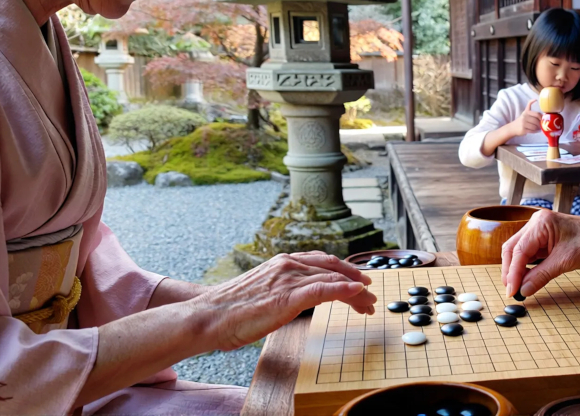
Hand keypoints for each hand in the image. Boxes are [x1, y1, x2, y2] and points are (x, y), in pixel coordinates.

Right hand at [190, 252, 375, 350]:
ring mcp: (288, 278)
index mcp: (282, 262)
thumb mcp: (264, 292)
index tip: (359, 282)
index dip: (345, 271)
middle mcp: (288, 264)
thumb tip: (301, 299)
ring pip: (333, 279)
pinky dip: (344, 289)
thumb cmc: (231, 310)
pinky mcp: (287, 295)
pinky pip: (324, 289)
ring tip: (369, 303)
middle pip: (333, 268)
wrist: (208, 316)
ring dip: (356, 291)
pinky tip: (357, 293)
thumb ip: (284, 290)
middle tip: (371, 294)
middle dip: (356, 279)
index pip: (322, 262)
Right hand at [501, 211, 579, 297]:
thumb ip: (541, 276)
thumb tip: (523, 290)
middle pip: (512, 248)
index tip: (511, 291)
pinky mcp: (543, 238)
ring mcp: (539, 230)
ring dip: (517, 269)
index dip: (512, 273)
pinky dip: (525, 266)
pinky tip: (527, 278)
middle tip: (512, 291)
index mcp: (541, 223)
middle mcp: (536, 223)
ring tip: (519, 287)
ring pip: (518, 251)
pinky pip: (528, 253)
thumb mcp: (565, 262)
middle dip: (510, 271)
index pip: (519, 250)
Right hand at [509, 99, 542, 136]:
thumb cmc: (521, 120)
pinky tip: (535, 130)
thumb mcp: (525, 113)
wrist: (512, 128)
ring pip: (535, 126)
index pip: (537, 114)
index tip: (542, 119)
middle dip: (540, 124)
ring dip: (538, 128)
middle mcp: (525, 117)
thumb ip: (533, 113)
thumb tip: (544, 116)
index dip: (541, 117)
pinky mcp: (523, 129)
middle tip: (541, 125)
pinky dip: (535, 131)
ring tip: (538, 128)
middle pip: (536, 120)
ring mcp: (523, 123)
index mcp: (526, 112)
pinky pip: (532, 131)